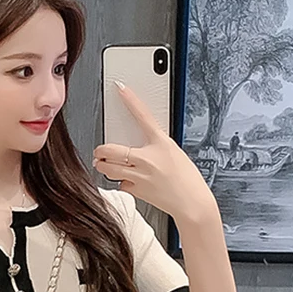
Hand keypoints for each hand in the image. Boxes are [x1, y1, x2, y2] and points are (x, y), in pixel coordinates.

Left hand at [92, 81, 215, 220]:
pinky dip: (122, 183)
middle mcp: (147, 158)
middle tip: (100, 152)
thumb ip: (154, 147)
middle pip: (109, 150)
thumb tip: (136, 148)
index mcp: (160, 143)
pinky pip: (121, 184)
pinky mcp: (136, 190)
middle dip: (100, 151)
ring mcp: (139, 175)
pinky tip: (131, 182)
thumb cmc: (186, 179)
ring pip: (107, 169)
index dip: (130, 100)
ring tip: (106, 165)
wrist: (192, 203)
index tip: (121, 88)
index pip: (142, 116)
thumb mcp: (173, 153)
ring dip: (103, 166)